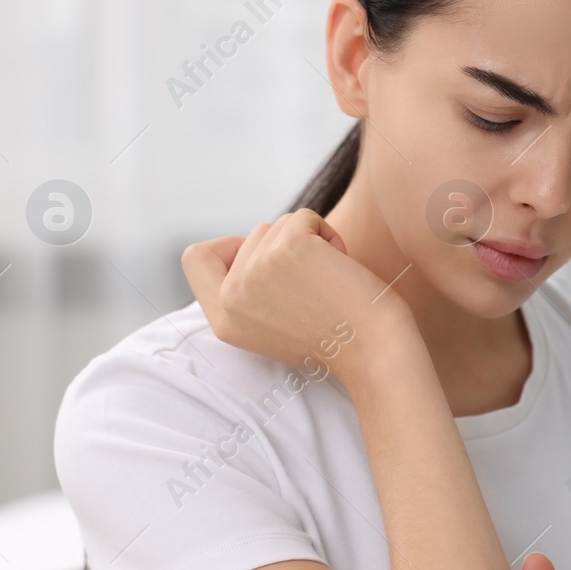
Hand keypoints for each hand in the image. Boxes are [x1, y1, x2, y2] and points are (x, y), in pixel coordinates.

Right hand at [181, 210, 406, 382]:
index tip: (264, 261)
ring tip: (329, 281)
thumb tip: (248, 247)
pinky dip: (327, 234)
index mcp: (224, 321)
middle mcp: (232, 297)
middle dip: (286, 250)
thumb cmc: (337, 339)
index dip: (228, 249)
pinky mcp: (286, 248)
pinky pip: (303, 217)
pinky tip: (341, 266)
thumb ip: (249, 292)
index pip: (195, 259)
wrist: (375, 351)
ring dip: (309, 243)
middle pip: (249, 238)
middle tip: (314, 286)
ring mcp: (256, 270)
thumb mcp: (273, 326)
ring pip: (277, 226)